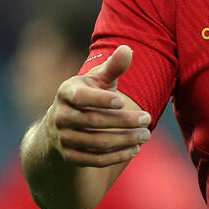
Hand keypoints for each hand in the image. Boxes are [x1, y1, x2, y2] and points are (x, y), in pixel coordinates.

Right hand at [45, 46, 151, 166]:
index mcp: (67, 92)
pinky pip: (95, 160)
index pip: (82, 97)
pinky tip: (135, 150)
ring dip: (124, 140)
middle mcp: (61, 115)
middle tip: (147, 119)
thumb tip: (127, 49)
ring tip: (146, 135)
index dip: (101, 100)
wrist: (61, 126)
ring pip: (97, 142)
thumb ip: (113, 67)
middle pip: (94, 121)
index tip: (123, 102)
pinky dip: (117, 156)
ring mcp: (64, 138)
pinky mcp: (70, 157)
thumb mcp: (98, 79)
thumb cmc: (88, 95)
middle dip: (124, 121)